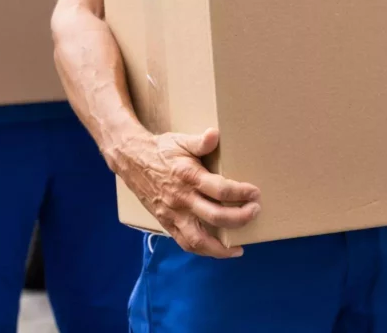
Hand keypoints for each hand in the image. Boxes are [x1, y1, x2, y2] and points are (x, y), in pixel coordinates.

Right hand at [112, 128, 260, 258]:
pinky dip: (203, 251)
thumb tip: (215, 135)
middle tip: (255, 211)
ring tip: (238, 248)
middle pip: (216, 217)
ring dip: (221, 248)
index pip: (220, 190)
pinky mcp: (166, 223)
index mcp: (187, 177)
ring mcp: (173, 214)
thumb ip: (200, 141)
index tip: (255, 193)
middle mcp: (181, 199)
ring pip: (199, 240)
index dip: (241, 193)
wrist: (131, 161)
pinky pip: (185, 243)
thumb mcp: (180, 141)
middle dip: (240, 218)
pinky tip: (217, 250)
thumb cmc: (160, 150)